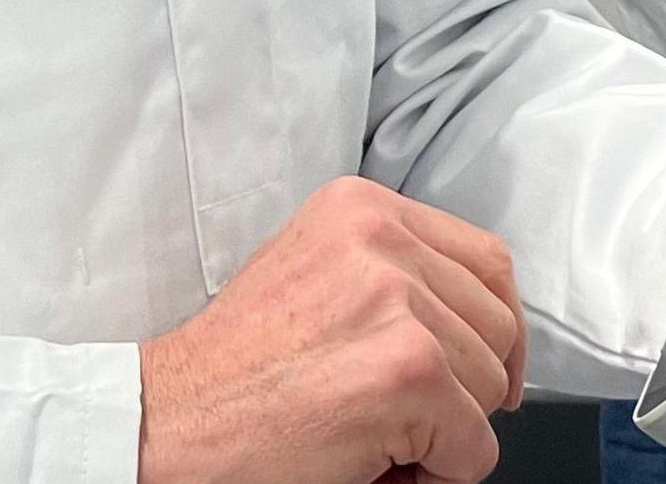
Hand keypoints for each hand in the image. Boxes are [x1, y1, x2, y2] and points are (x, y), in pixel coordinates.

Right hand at [137, 175, 523, 483]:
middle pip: (498, 325)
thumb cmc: (231, 372)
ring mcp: (397, 302)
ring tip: (375, 438)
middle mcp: (381, 239)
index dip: (496, 328)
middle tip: (401, 419)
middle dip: (467, 387)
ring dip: (447, 434)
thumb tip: (478, 320)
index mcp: (360, 208)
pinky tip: (374, 465)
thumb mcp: (315, 278)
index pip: (487, 260)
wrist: (167, 425)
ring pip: (489, 388)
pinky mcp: (408, 370)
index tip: (485, 372)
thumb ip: (392, 276)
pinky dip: (438, 476)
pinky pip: (474, 448)